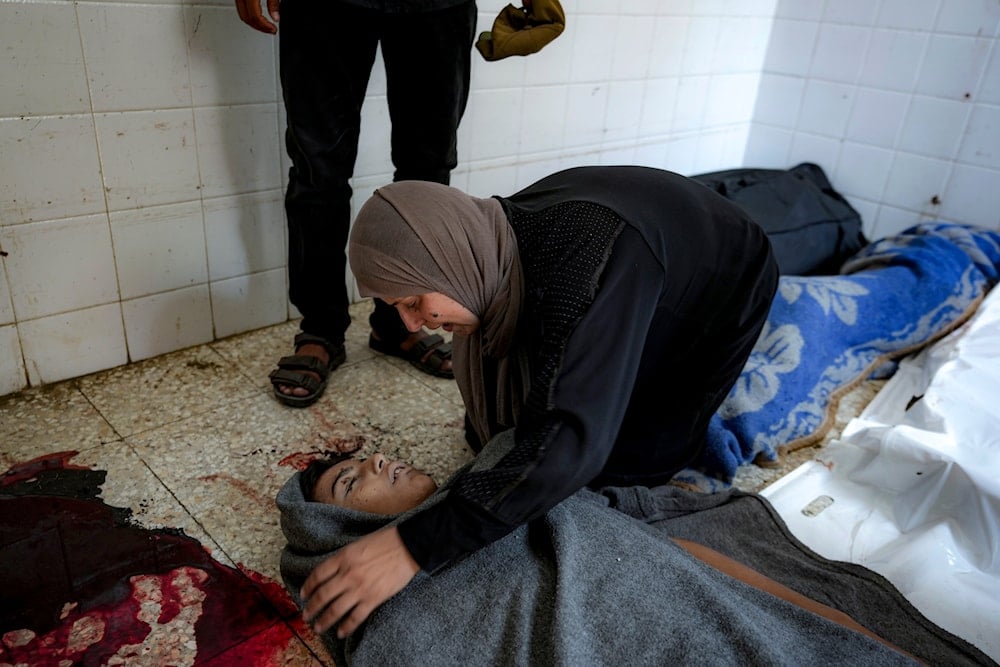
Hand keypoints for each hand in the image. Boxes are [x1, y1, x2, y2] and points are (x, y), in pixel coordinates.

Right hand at [235, 0, 279, 33]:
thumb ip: (273, 3)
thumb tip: (276, 18)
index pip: (255, 16)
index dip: (265, 26)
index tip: (273, 30)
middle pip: (246, 18)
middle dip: (259, 28)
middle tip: (270, 31)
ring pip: (242, 15)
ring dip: (253, 23)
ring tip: (265, 26)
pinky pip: (241, 8)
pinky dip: (249, 16)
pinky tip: (258, 17)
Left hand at [301, 526, 419, 637]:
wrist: (409, 546)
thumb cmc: (386, 541)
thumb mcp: (358, 544)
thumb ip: (343, 559)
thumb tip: (331, 573)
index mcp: (343, 557)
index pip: (318, 574)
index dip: (308, 586)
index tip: (303, 594)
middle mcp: (348, 574)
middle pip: (323, 595)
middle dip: (312, 608)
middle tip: (306, 615)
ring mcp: (360, 588)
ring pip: (335, 609)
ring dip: (324, 621)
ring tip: (318, 627)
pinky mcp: (374, 598)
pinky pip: (356, 617)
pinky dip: (346, 627)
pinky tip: (341, 632)